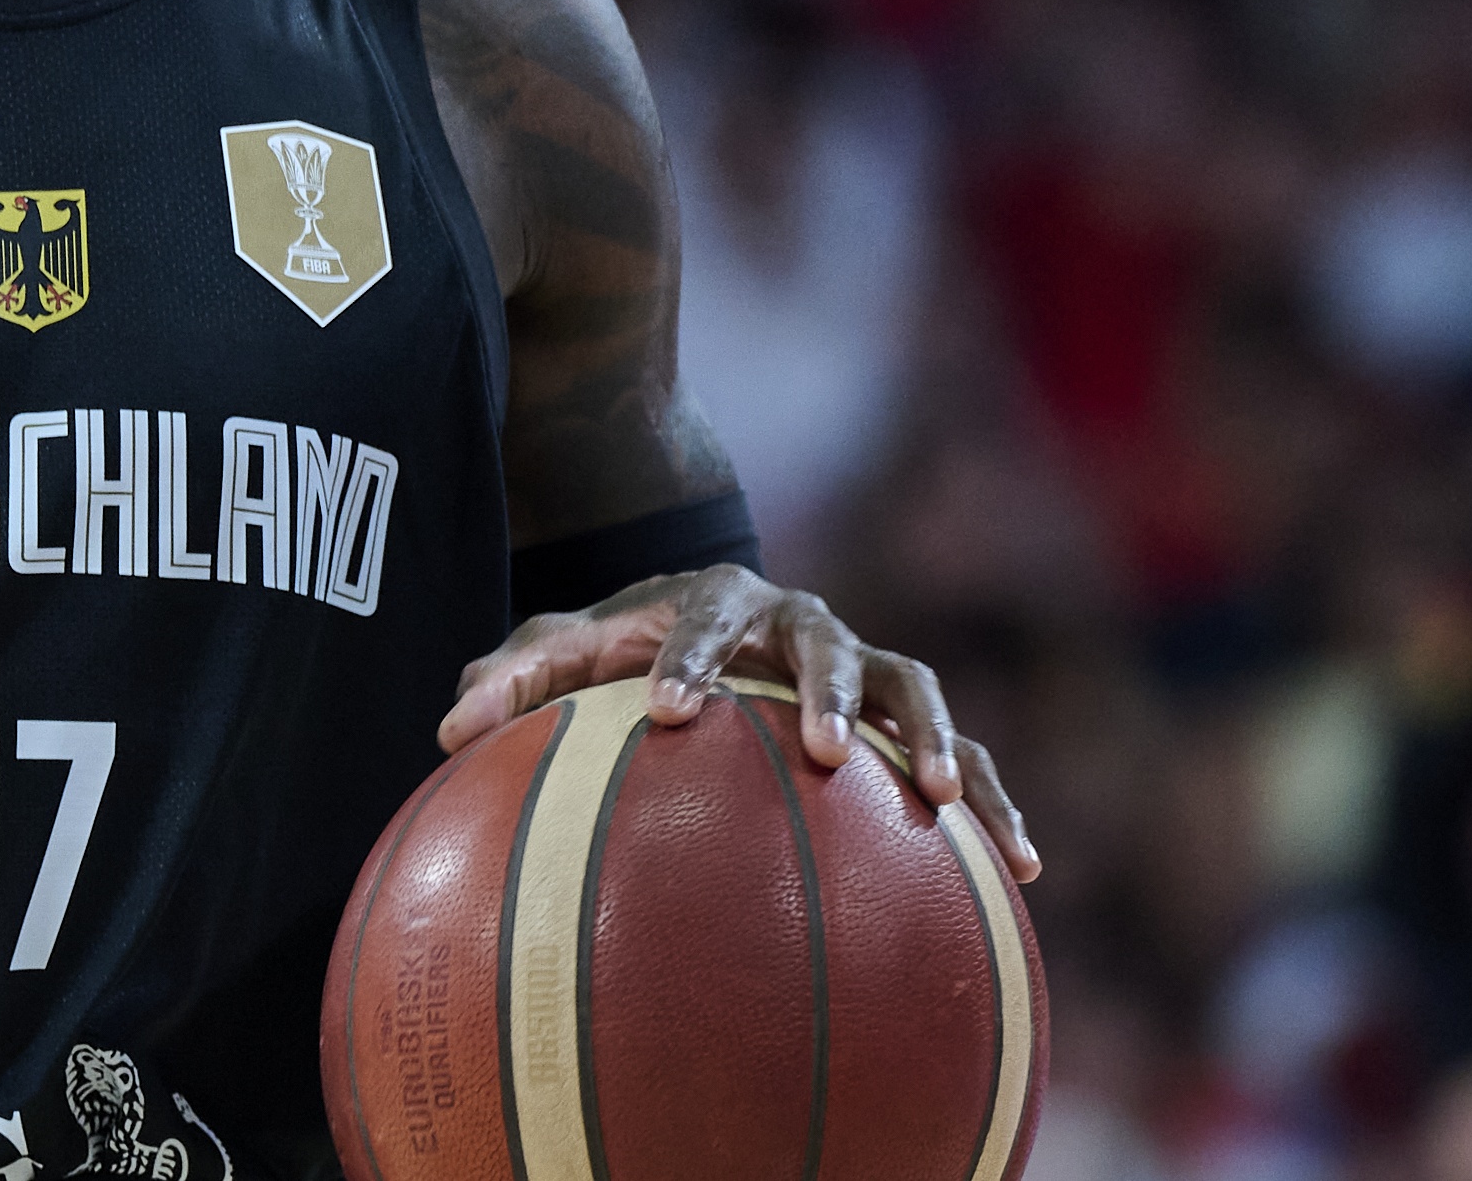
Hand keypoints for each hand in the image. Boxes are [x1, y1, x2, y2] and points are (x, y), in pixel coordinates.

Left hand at [438, 564, 1036, 880]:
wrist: (703, 628)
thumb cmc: (621, 653)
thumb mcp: (557, 654)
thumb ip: (509, 679)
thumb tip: (447, 729)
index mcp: (717, 600)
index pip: (703, 615)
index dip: (689, 658)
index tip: (668, 708)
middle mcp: (800, 624)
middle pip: (824, 639)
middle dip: (821, 689)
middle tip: (814, 746)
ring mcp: (862, 669)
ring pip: (911, 686)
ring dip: (926, 737)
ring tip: (934, 796)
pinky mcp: (901, 722)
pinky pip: (964, 757)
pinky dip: (995, 804)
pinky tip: (1023, 870)